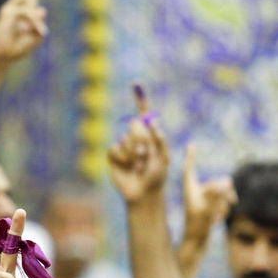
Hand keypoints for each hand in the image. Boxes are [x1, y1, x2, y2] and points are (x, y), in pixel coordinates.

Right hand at [0, 0, 47, 66]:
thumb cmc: (15, 49)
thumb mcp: (33, 38)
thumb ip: (38, 26)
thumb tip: (42, 9)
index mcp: (21, 11)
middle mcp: (14, 7)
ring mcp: (9, 9)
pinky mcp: (7, 15)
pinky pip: (26, 12)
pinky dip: (33, 20)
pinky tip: (38, 29)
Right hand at [107, 86, 168, 203]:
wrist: (143, 193)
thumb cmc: (157, 176)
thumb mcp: (164, 157)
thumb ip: (160, 139)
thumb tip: (153, 121)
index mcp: (150, 134)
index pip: (144, 113)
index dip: (140, 98)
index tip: (136, 84)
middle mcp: (136, 137)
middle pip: (134, 124)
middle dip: (140, 139)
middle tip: (145, 155)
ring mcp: (124, 145)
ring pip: (125, 138)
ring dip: (133, 153)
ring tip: (139, 166)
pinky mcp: (113, 155)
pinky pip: (115, 148)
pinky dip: (123, 158)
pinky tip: (128, 168)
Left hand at [182, 142, 236, 233]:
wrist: (195, 245)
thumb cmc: (197, 228)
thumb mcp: (208, 210)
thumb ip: (218, 194)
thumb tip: (227, 180)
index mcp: (189, 189)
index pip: (189, 169)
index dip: (190, 157)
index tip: (191, 144)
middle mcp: (195, 193)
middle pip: (214, 182)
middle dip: (223, 192)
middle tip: (227, 202)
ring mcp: (203, 201)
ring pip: (221, 193)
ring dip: (223, 204)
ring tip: (216, 217)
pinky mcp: (209, 209)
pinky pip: (222, 203)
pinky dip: (223, 209)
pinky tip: (217, 221)